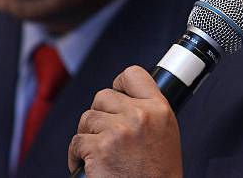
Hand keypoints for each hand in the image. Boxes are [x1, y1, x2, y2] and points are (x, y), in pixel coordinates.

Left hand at [68, 66, 182, 177]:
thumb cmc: (158, 173)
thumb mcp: (165, 133)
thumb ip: (148, 111)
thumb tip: (124, 98)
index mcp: (159, 109)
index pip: (133, 74)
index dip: (119, 83)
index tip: (116, 94)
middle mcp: (140, 115)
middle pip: (102, 96)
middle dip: (99, 114)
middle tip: (106, 133)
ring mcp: (118, 131)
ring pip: (87, 118)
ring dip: (88, 135)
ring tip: (99, 152)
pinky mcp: (100, 149)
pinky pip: (76, 142)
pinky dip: (77, 155)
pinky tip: (88, 164)